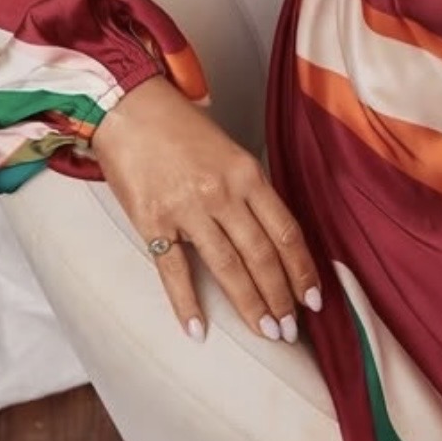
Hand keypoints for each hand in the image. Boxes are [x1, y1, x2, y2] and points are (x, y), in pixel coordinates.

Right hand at [89, 75, 321, 342]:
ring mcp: (187, 209)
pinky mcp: (152, 222)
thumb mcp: (228, 151)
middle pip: (262, 255)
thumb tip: (271, 234)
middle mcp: (223, 193)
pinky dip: (187, 304)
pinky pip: (173, 271)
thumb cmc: (179, 127)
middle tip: (290, 330)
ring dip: (250, 305)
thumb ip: (249, 190)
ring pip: (228, 267)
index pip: (286, 231)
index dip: (303, 269)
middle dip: (280, 298)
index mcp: (247, 174)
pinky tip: (199, 330)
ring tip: (266, 334)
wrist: (128, 107)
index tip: (313, 298)